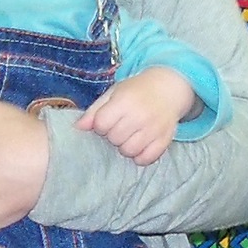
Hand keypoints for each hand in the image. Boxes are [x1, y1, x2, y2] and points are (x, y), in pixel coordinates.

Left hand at [80, 67, 196, 166]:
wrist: (169, 88)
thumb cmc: (136, 91)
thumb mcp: (113, 93)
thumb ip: (94, 110)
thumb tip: (78, 128)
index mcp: (124, 101)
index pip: (101, 124)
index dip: (101, 125)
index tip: (108, 120)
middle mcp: (140, 115)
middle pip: (114, 139)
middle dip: (113, 135)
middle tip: (121, 127)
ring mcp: (154, 129)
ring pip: (129, 151)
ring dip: (126, 147)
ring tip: (130, 136)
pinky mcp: (165, 140)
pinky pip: (146, 159)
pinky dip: (141, 156)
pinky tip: (141, 146)